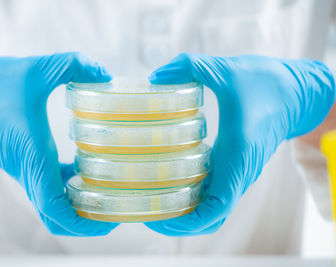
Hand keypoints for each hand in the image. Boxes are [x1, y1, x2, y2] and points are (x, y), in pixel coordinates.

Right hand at [0, 52, 118, 235]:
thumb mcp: (36, 69)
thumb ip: (72, 65)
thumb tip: (104, 72)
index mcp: (32, 157)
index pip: (54, 208)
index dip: (81, 223)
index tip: (107, 224)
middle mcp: (29, 172)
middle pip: (56, 218)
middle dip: (86, 223)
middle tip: (115, 213)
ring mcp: (25, 172)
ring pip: (52, 206)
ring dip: (79, 207)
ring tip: (109, 195)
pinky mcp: (24, 166)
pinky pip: (48, 188)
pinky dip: (68, 189)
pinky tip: (86, 170)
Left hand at [145, 53, 334, 235]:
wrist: (296, 92)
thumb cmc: (267, 84)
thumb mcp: (227, 69)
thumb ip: (191, 66)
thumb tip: (157, 75)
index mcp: (236, 156)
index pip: (217, 207)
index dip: (187, 221)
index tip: (160, 219)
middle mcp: (238, 172)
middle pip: (210, 218)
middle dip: (179, 222)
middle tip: (147, 212)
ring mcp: (238, 172)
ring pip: (213, 209)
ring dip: (185, 213)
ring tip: (153, 201)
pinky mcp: (236, 167)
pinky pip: (215, 193)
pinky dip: (194, 198)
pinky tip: (172, 181)